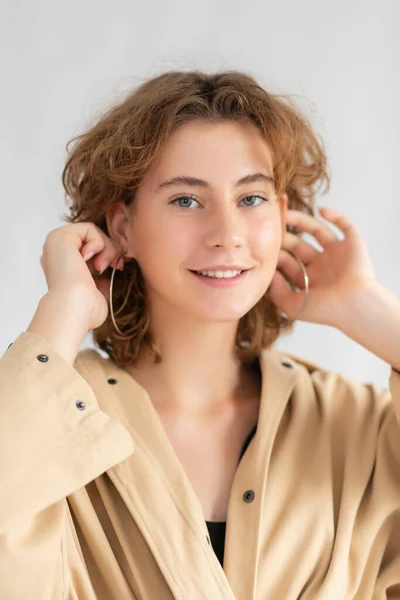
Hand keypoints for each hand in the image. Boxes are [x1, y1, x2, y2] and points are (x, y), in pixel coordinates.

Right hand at [40, 222, 126, 330]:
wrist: (75, 307)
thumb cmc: (86, 307)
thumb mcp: (98, 290)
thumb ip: (102, 276)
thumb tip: (114, 266)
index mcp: (63, 267)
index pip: (92, 251)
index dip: (108, 255)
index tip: (117, 268)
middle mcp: (58, 254)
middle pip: (94, 240)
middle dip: (111, 250)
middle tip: (116, 265)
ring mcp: (56, 244)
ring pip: (94, 233)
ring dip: (107, 248)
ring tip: (102, 266)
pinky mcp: (60, 236)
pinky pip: (89, 228)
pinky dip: (98, 242)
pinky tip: (91, 260)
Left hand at [268, 207, 375, 327]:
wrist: (354, 305)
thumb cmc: (326, 310)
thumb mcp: (292, 306)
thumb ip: (276, 292)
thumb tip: (269, 274)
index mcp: (309, 280)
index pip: (288, 262)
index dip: (275, 252)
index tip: (262, 244)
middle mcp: (322, 265)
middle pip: (298, 245)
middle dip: (283, 235)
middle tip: (270, 225)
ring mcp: (337, 254)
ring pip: (317, 231)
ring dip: (301, 220)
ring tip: (285, 212)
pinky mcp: (353, 245)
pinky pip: (345, 225)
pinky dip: (336, 216)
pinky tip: (321, 210)